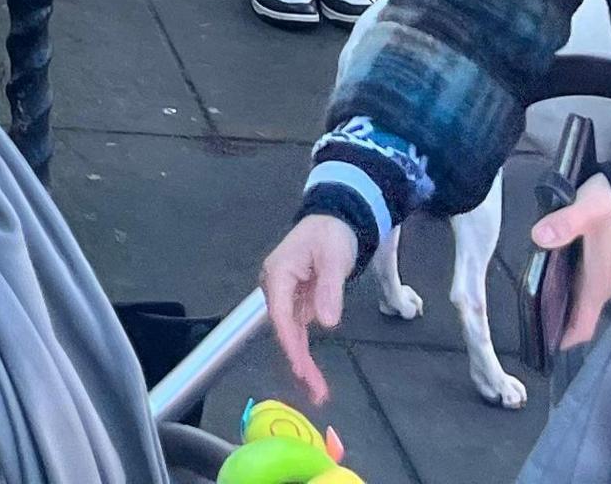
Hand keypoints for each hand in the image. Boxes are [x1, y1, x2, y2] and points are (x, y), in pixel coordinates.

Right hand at [260, 213, 356, 408]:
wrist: (334, 219)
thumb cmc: (331, 234)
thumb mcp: (334, 257)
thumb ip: (329, 289)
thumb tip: (326, 323)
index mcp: (277, 274)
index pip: (281, 315)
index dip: (290, 343)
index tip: (301, 368)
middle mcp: (276, 289)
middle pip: (284, 330)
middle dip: (298, 361)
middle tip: (316, 391)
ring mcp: (285, 297)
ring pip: (291, 335)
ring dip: (303, 362)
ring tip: (317, 391)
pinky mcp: (297, 303)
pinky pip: (299, 331)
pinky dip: (306, 351)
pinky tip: (313, 374)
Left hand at [528, 172, 610, 352]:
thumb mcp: (586, 210)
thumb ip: (565, 224)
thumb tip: (539, 237)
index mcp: (597, 283)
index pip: (583, 327)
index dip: (563, 340)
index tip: (539, 346)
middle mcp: (602, 286)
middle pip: (578, 318)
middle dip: (555, 325)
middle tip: (524, 323)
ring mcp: (603, 275)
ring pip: (579, 302)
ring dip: (559, 307)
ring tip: (529, 303)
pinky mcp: (602, 262)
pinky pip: (581, 286)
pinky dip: (565, 290)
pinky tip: (546, 278)